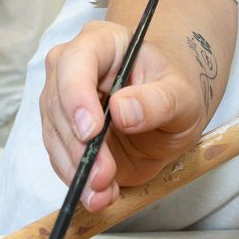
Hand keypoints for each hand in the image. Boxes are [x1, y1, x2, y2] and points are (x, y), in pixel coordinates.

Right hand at [40, 20, 208, 212]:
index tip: (91, 132)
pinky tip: (100, 195)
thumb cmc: (175, 91)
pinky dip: (78, 181)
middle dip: (79, 146)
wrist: (169, 112)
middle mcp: (71, 68)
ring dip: (76, 169)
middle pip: (58, 104)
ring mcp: (62, 101)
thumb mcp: (182, 95)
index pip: (75, 62)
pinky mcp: (63, 133)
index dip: (77, 97)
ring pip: (55, 136)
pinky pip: (61, 158)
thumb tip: (123, 111)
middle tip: (103, 176)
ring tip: (104, 193)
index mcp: (100, 43)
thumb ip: (158, 100)